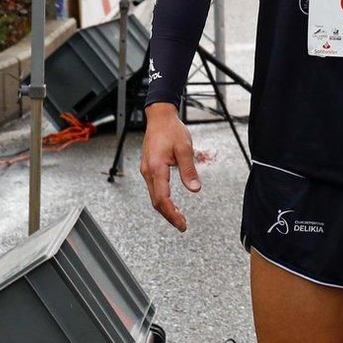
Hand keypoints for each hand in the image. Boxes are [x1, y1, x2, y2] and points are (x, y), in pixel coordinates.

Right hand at [139, 104, 200, 231]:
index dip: (172, 214)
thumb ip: (189, 170)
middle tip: (182, 225)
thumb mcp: (185, 149)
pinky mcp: (149, 168)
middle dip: (169, 215)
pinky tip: (171, 203)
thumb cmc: (171, 130)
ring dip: (166, 208)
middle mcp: (148, 172)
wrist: (159, 118)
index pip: (162, 199)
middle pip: (156, 201)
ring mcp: (147, 170)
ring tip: (179, 217)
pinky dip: (162, 199)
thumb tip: (195, 189)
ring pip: (154, 196)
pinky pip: (154, 188)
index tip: (182, 224)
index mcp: (156, 168)